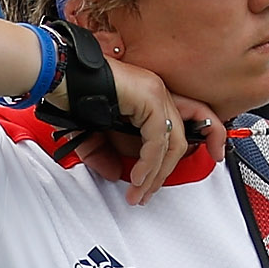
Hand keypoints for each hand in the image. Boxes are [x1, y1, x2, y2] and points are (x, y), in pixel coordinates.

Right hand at [63, 60, 221, 206]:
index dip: (205, 140)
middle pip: (184, 137)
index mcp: (151, 97)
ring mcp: (156, 93)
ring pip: (173, 143)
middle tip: (149, 193)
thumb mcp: (92, 133)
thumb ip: (105, 154)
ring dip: (157, 174)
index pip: (189, 121)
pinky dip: (149, 163)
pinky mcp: (148, 97)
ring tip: (140, 192)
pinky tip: (137, 177)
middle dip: (168, 172)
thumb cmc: (73, 93)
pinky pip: (158, 140)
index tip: (210, 158)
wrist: (58, 74)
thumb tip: (116, 173)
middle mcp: (158, 92)